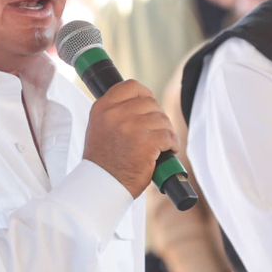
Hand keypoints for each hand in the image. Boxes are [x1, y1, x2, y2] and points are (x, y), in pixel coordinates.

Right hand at [83, 81, 177, 197]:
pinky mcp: (146, 142)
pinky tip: (166, 152)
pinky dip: (172, 144)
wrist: (102, 186)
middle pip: (150, 102)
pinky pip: (169, 135)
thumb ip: (116, 112)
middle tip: (155, 133)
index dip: (145, 95)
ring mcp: (131, 127)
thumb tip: (142, 103)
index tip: (149, 106)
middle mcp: (115, 114)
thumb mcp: (99, 127)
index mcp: (102, 108)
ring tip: (160, 145)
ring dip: (166, 132)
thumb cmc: (103, 161)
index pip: (132, 86)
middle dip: (157, 117)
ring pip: (162, 119)